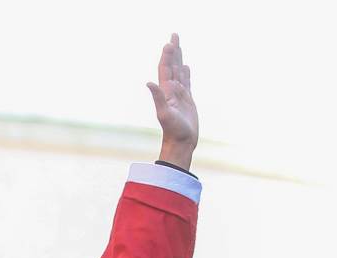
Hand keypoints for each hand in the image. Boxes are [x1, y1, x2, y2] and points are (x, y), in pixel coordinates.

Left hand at [147, 33, 197, 169]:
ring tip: (179, 46)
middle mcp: (171, 91)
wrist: (181, 143)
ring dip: (178, 59)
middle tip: (174, 34)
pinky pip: (187, 82)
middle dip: (173, 51)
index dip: (167, 55)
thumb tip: (149, 83)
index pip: (165, 69)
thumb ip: (158, 97)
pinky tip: (185, 67)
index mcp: (166, 91)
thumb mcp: (164, 113)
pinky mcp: (187, 100)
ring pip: (179, 72)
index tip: (170, 42)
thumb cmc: (173, 130)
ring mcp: (180, 95)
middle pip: (172, 66)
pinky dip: (186, 73)